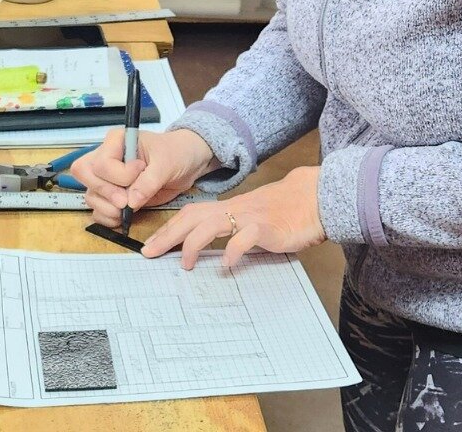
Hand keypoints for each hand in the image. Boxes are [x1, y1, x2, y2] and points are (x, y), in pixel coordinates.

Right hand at [71, 128, 216, 227]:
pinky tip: (123, 217)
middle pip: (85, 174)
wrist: (185, 163)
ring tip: (128, 210)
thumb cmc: (175, 153)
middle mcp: (106, 157)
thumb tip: (131, 201)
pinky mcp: (113, 196)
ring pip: (90, 195)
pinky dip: (107, 218)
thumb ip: (149, 181)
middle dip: (106, 193)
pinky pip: (97, 210)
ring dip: (107, 208)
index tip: (140, 171)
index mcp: (116, 141)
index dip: (119, 175)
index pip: (102, 162)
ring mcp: (107, 178)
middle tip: (126, 202)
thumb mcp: (166, 162)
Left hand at [142, 166, 326, 269]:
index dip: (168, 229)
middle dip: (168, 235)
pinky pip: (245, 237)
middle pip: (192, 217)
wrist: (312, 197)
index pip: (190, 214)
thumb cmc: (282, 211)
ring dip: (193, 243)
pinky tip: (225, 264)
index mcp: (227, 208)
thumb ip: (231, 231)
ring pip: (212, 224)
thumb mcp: (250, 219)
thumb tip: (210, 251)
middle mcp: (233, 209)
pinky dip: (233, 250)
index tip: (151, 244)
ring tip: (184, 264)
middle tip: (150, 253)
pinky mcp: (266, 227)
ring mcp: (249, 217)